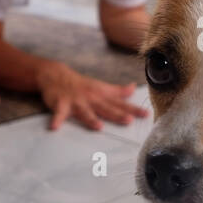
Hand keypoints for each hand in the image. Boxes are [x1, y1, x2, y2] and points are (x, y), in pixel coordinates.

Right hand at [34, 61, 148, 131]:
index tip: (146, 114)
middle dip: (117, 114)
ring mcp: (76, 102)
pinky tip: (55, 127)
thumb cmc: (81, 84)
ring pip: (84, 112)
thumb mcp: (101, 87)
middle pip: (106, 108)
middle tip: (129, 120)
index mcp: (101, 96)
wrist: (56, 75)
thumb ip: (118, 91)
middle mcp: (91, 99)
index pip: (120, 104)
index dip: (134, 109)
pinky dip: (56, 120)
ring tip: (98, 127)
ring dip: (91, 119)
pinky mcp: (60, 104)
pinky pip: (58, 114)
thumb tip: (134, 88)